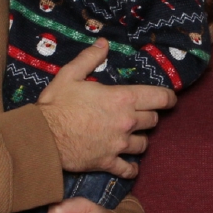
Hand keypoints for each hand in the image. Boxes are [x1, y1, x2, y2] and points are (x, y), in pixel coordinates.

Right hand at [37, 41, 177, 178]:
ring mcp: (119, 145)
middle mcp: (126, 123)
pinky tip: (131, 167)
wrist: (42, 137)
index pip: (159, 98)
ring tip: (133, 136)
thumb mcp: (70, 74)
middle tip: (140, 115)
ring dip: (141, 139)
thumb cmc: (56, 104)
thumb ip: (90, 58)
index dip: (169, 98)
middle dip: (149, 116)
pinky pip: (128, 169)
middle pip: (152, 121)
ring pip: (144, 144)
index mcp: (122, 99)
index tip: (170, 99)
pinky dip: (131, 169)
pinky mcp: (108, 162)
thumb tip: (104, 43)